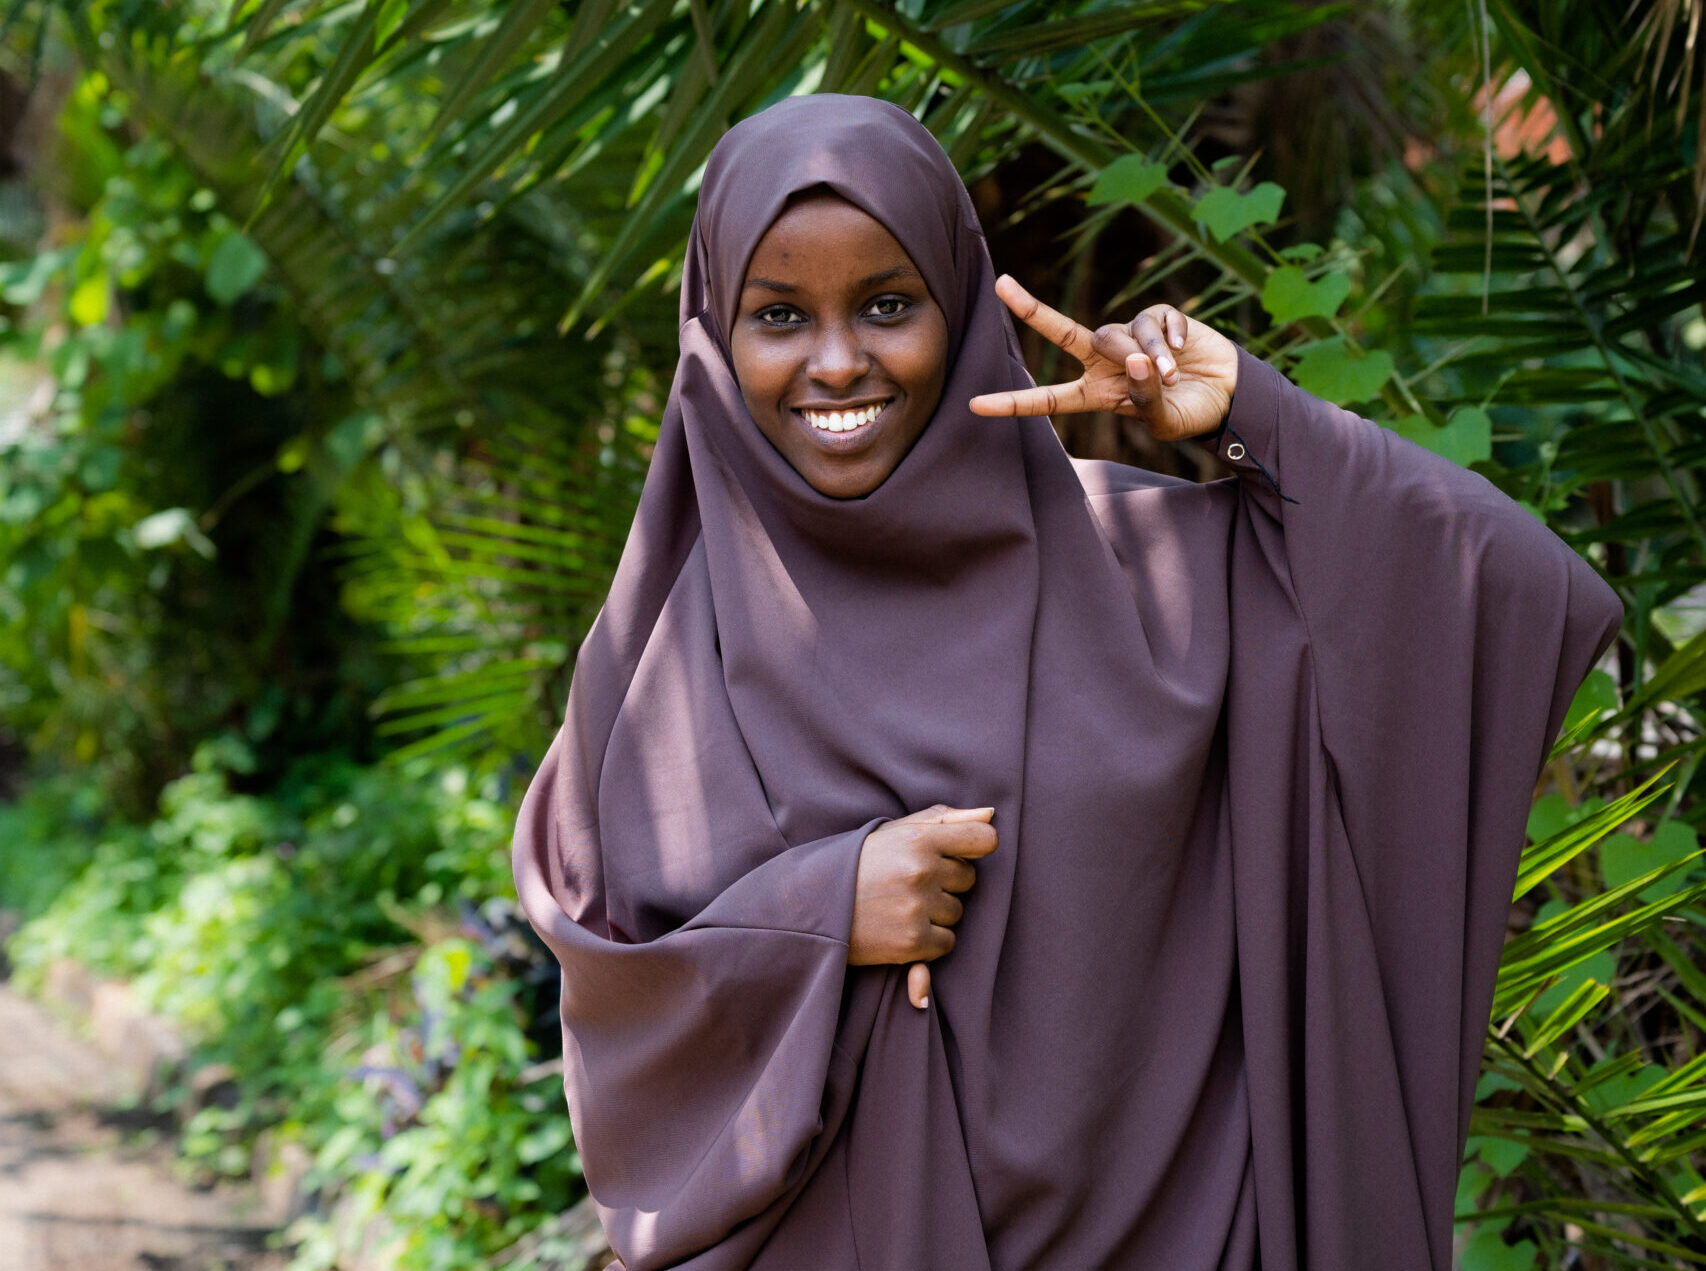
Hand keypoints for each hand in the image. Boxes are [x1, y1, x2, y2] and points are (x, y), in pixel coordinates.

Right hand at [848, 804, 996, 1010]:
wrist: (811, 907)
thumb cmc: (858, 864)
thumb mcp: (894, 832)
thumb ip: (944, 820)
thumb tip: (992, 815)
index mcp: (919, 838)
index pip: (983, 840)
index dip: (974, 848)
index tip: (956, 855)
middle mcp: (921, 870)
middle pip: (968, 880)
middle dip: (945, 883)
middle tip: (907, 884)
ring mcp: (917, 907)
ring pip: (957, 913)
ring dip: (935, 913)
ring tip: (898, 906)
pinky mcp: (912, 942)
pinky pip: (947, 943)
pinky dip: (928, 942)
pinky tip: (899, 929)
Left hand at [968, 274, 1238, 441]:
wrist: (1230, 393)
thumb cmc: (1192, 413)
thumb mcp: (1164, 419)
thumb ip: (1145, 395)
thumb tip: (1133, 357)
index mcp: (1098, 394)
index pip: (1048, 399)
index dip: (1013, 403)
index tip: (974, 405)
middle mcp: (1106, 362)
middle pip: (1064, 333)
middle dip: (1031, 309)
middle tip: (1002, 284)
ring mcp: (1130, 337)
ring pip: (1118, 333)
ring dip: (1147, 354)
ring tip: (1173, 374)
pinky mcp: (1157, 318)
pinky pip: (1153, 320)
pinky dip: (1170, 337)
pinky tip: (1186, 350)